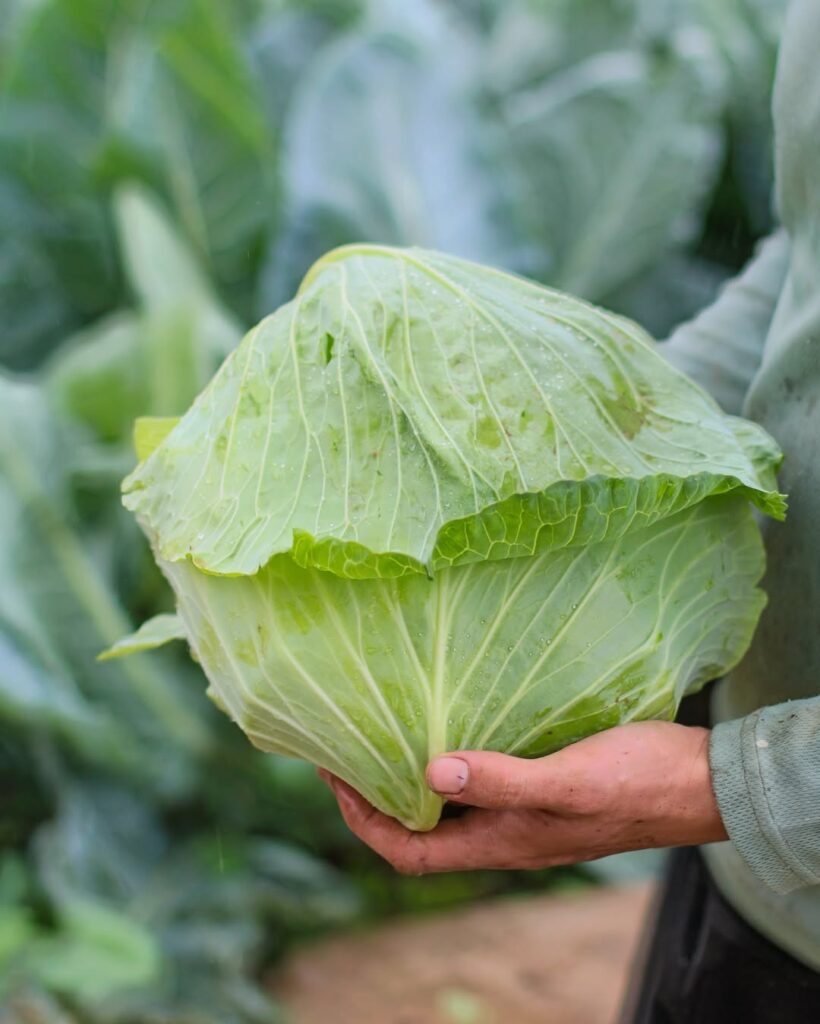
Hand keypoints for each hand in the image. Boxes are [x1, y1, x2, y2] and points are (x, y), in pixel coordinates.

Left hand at [319, 721, 727, 874]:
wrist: (699, 783)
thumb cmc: (637, 783)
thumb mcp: (566, 781)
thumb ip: (502, 780)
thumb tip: (429, 774)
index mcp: (502, 843)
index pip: (411, 852)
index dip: (365, 822)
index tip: (335, 780)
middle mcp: (507, 834)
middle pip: (423, 829)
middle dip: (377, 796)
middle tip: (346, 751)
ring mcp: (525, 812)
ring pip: (451, 806)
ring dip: (412, 778)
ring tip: (384, 735)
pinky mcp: (544, 786)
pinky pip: (482, 781)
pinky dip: (453, 761)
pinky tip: (451, 725)